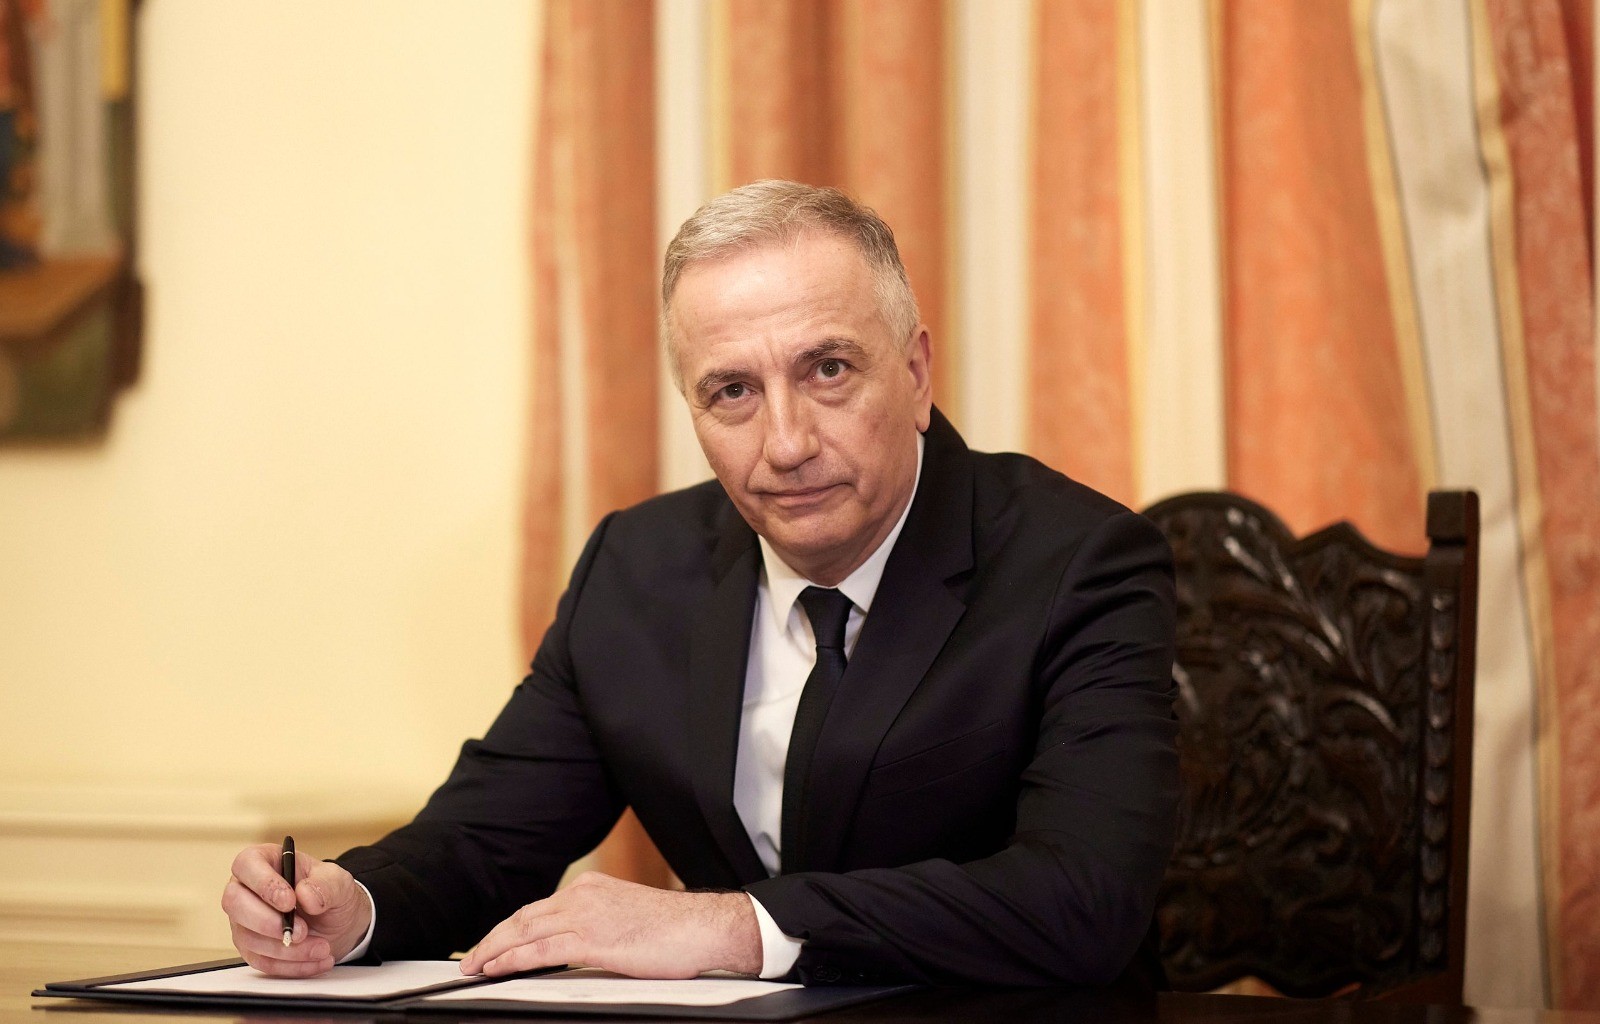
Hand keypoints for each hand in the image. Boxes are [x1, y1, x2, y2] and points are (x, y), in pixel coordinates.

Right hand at [220, 843, 371, 976]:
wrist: (338, 921)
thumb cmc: (329, 893)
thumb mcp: (339, 881)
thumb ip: (326, 884)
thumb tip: (305, 895)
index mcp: (264, 861)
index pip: (247, 864)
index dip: (264, 884)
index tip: (289, 901)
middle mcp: (246, 890)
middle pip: (234, 903)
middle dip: (268, 922)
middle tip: (302, 931)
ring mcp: (244, 921)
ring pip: (248, 938)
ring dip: (287, 950)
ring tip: (322, 948)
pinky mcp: (251, 949)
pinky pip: (261, 962)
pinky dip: (291, 966)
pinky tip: (316, 961)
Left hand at [458, 871, 760, 978]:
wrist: (702, 928)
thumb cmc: (673, 930)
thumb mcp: (625, 919)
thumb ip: (595, 926)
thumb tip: (571, 947)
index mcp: (590, 888)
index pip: (537, 909)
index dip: (508, 928)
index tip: (490, 944)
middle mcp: (583, 895)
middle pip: (523, 917)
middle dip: (492, 939)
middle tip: (469, 959)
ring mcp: (586, 914)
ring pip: (525, 931)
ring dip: (494, 950)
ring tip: (474, 967)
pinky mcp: (593, 938)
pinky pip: (542, 948)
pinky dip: (514, 958)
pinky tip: (498, 968)